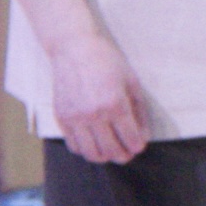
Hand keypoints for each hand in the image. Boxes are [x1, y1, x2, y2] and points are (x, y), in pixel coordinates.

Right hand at [49, 34, 149, 163]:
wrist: (74, 49)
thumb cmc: (107, 62)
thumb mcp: (131, 82)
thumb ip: (139, 112)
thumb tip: (143, 136)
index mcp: (115, 105)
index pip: (131, 140)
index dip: (138, 146)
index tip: (139, 145)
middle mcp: (94, 115)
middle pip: (111, 152)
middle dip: (123, 156)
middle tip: (127, 152)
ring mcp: (75, 118)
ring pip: (91, 154)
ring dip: (104, 157)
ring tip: (111, 150)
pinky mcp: (62, 118)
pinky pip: (74, 146)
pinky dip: (86, 149)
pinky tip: (93, 141)